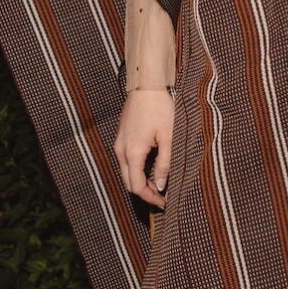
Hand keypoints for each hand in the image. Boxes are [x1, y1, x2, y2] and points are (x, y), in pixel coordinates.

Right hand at [114, 86, 172, 205]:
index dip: (150, 198)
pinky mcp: (121, 138)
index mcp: (132, 152)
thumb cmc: (160, 109)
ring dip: (141, 181)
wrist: (145, 86)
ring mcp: (118, 144)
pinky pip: (126, 161)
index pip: (136, 186)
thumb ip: (165, 164)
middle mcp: (121, 151)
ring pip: (126, 172)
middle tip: (162, 197)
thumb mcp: (168, 137)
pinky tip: (151, 168)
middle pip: (128, 183)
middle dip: (145, 193)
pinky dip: (137, 170)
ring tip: (159, 184)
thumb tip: (162, 185)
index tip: (164, 202)